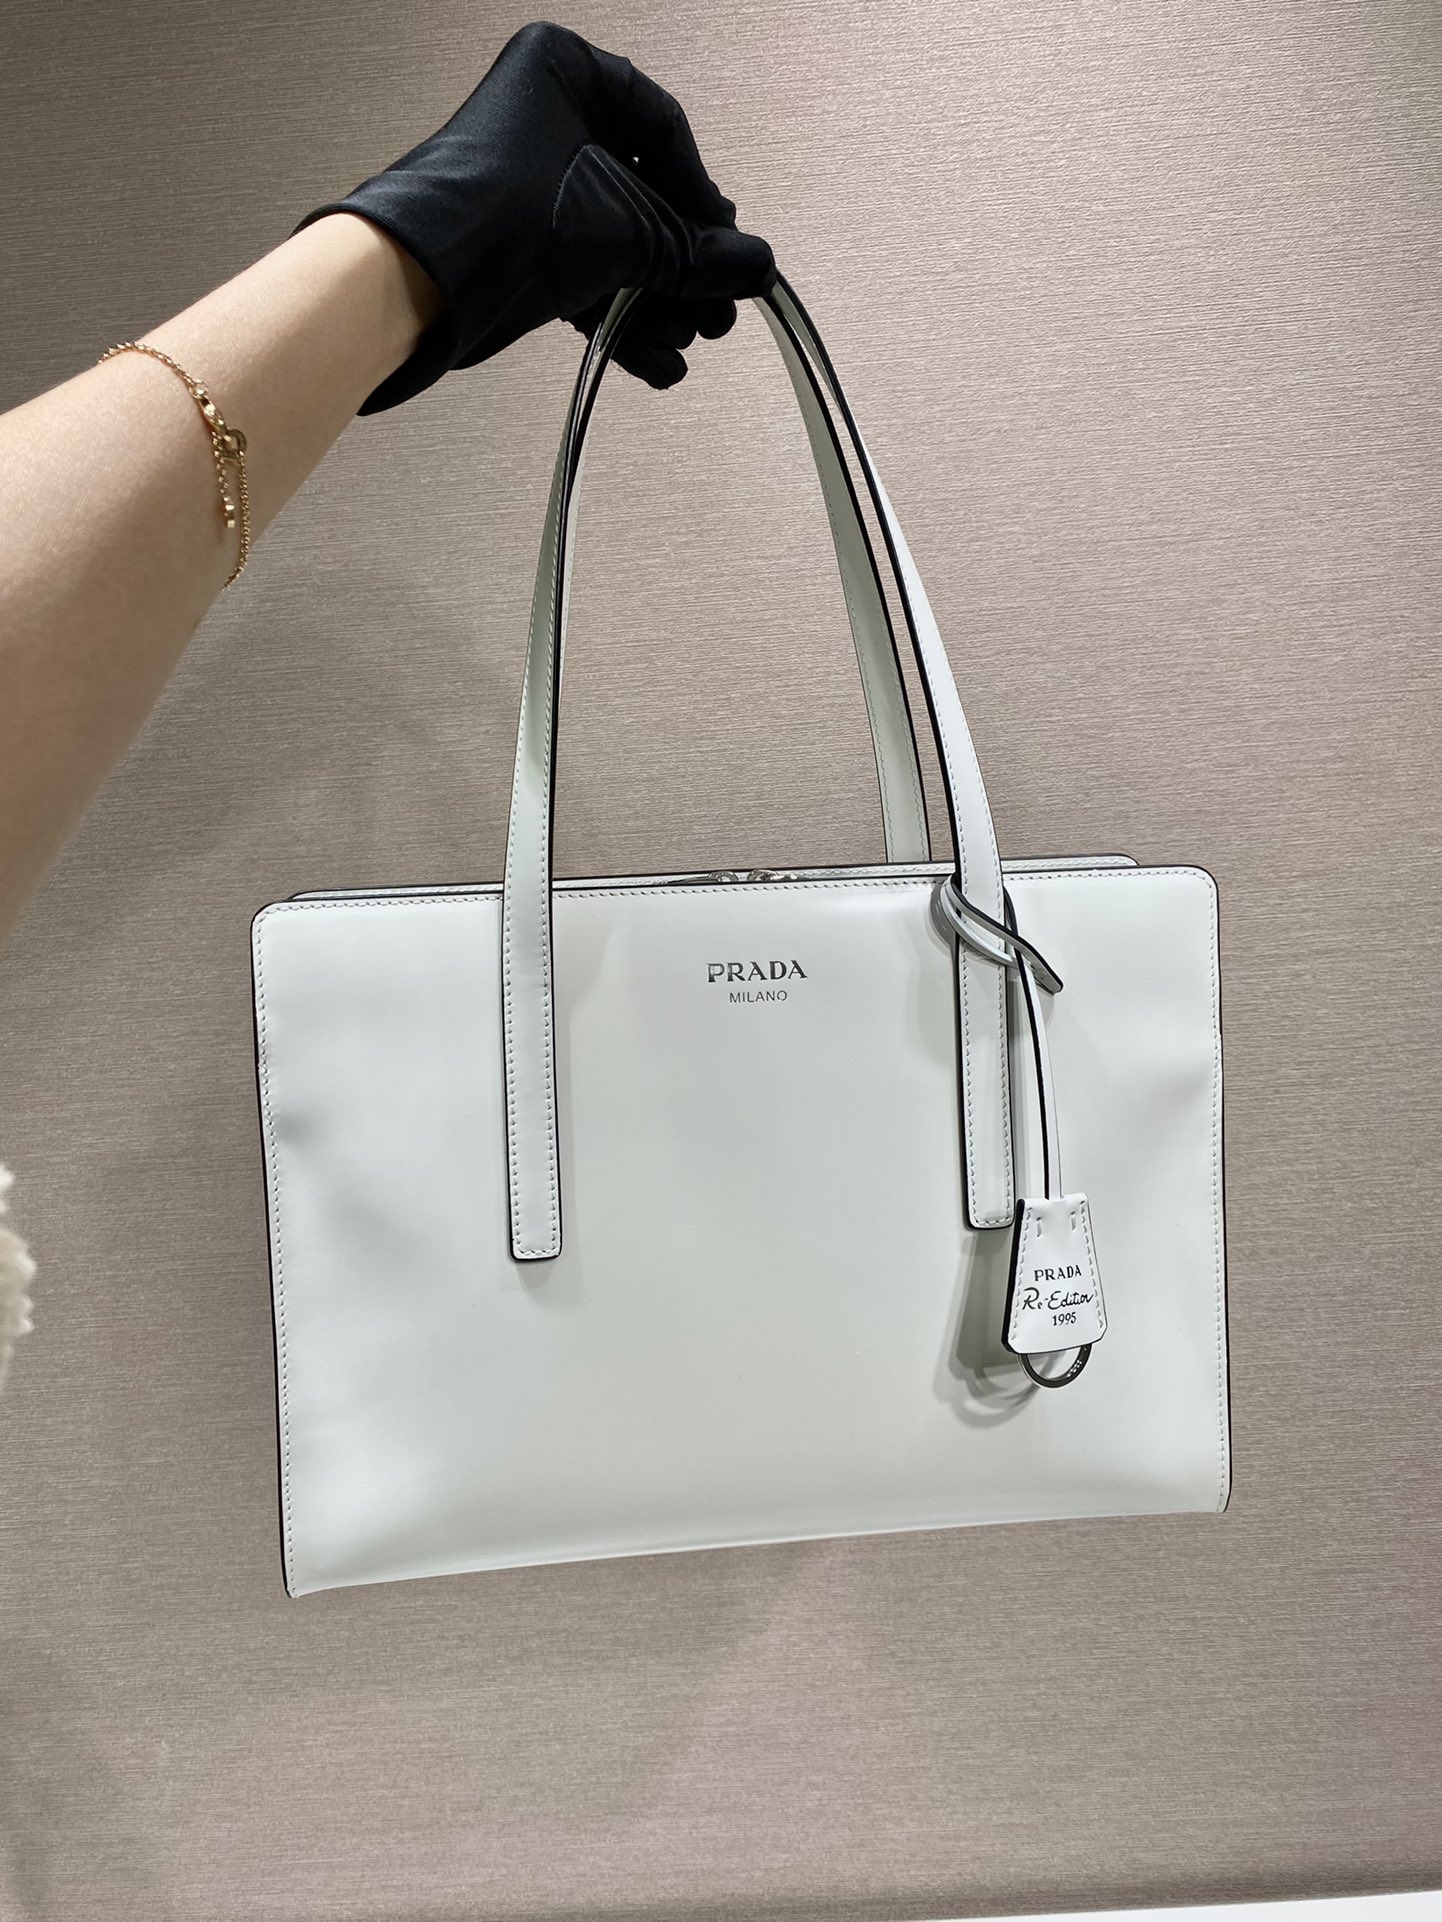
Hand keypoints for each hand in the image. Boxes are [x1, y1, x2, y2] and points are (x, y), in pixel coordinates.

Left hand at [293, 22, 775, 412]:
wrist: (419, 285)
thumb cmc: (494, 219)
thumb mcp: (625, 231)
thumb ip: (695, 254)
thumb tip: (751, 265)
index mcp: (564, 73)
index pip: (663, 131)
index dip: (701, 196)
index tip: (724, 244)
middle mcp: (543, 122)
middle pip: (643, 198)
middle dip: (682, 267)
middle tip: (713, 306)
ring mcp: (529, 190)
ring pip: (616, 247)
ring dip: (656, 303)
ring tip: (683, 336)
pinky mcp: (517, 250)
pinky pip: (587, 279)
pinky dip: (620, 319)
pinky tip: (654, 357)